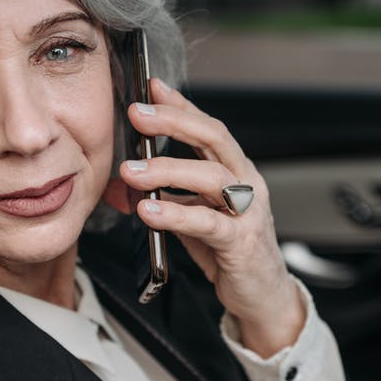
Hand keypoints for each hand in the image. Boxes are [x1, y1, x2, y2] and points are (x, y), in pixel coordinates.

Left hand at [103, 78, 303, 357]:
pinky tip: (150, 210)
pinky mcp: (241, 242)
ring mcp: (248, 211)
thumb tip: (119, 182)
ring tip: (131, 172)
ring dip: (167, 170)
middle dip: (173, 122)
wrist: (261, 294)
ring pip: (210, 177)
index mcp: (234, 170)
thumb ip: (164, 195)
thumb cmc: (228, 250)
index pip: (207, 127)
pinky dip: (177, 214)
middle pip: (213, 138)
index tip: (151, 86)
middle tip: (135, 114)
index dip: (181, 104)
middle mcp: (246, 182)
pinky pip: (208, 223)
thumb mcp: (191, 216)